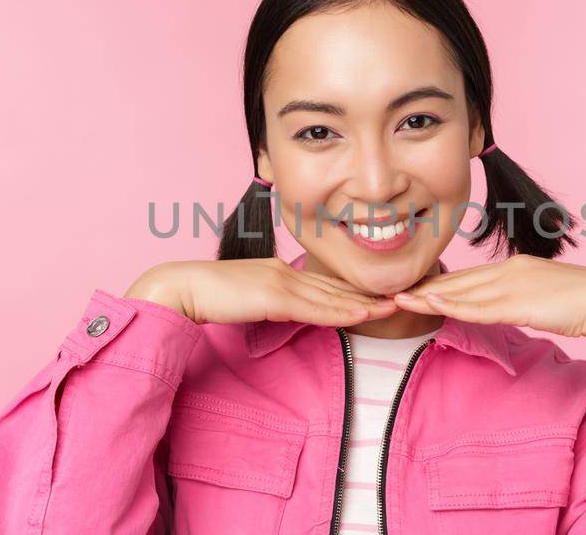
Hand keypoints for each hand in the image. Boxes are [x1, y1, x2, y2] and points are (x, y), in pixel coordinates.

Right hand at [124, 258, 397, 326]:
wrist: (180, 288)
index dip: (354, 290)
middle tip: (404, 296)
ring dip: (366, 303)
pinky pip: (315, 308)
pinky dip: (343, 312)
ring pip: (332, 296)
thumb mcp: (247, 297)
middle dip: (371, 293)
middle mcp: (286, 272)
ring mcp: (281, 282)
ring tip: (396, 306)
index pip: (325, 283)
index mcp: (280, 270)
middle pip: (336, 287)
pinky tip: (364, 315)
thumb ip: (268, 302)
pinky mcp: (274, 297)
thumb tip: (285, 311)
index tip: (380, 295)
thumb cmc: (207, 295)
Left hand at [392, 255, 585, 343]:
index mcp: (516, 269)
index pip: (469, 278)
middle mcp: (509, 271)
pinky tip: (429, 305)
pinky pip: (477, 306)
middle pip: (458, 281)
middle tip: (392, 292)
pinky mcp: (518, 302)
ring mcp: (512, 284)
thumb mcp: (546, 300)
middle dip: (424, 287)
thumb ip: (523, 302)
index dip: (439, 284)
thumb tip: (509, 311)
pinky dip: (451, 306)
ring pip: (460, 291)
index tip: (414, 290)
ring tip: (398, 298)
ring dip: (427, 297)